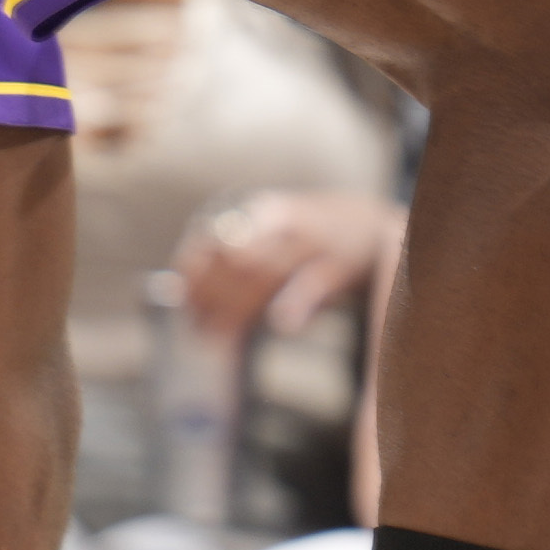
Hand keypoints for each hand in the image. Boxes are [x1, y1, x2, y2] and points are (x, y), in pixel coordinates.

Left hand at [177, 187, 401, 342]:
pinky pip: (314, 282)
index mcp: (263, 212)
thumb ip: (228, 260)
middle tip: (194, 330)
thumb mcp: (270, 237)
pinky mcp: (341, 264)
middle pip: (235, 259)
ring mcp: (314, 241)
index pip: (215, 236)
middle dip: (210, 296)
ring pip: (266, 272)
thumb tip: (171, 288)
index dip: (192, 270)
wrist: (377, 224)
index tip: (180, 300)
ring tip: (214, 337)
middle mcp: (285, 221)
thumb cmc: (310, 241)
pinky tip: (281, 324)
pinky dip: (296, 303)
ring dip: (235, 308)